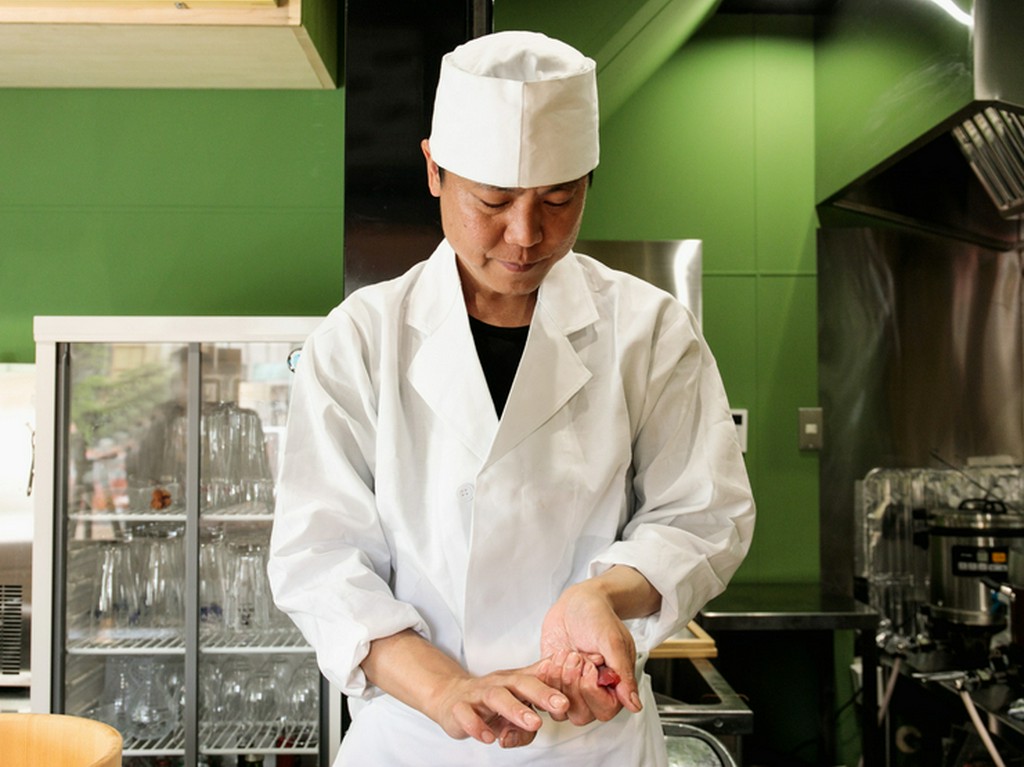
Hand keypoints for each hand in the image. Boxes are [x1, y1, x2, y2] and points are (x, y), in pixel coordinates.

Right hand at [361, 630, 569, 748]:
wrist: (450, 698)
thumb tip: (566, 697)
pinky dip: (477, 726)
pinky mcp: (458, 709)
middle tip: (561, 705)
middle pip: (520, 684)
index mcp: (513, 680)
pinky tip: (489, 737)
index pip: (537, 679)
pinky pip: (466, 715)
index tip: (574, 693)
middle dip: (542, 693)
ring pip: (495, 697)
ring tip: (534, 724)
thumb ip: (538, 700)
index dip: (556, 684)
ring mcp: (477, 695)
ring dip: (516, 709)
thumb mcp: (516, 697)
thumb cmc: (490, 700)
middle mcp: (497, 684)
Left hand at [537, 566, 657, 724]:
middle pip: (581, 714)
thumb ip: (622, 672)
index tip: (589, 665)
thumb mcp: (612, 640)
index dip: (592, 691)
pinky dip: (545, 677)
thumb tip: (634, 704)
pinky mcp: (553, 680)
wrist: (576, 602)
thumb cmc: (598, 616)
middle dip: (573, 683)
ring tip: (564, 654)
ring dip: (558, 680)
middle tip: (576, 656)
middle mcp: (593, 690)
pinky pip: (544, 694)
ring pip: (560, 709)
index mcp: (614, 684)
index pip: (605, 710)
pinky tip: (551, 658)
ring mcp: (571, 686)